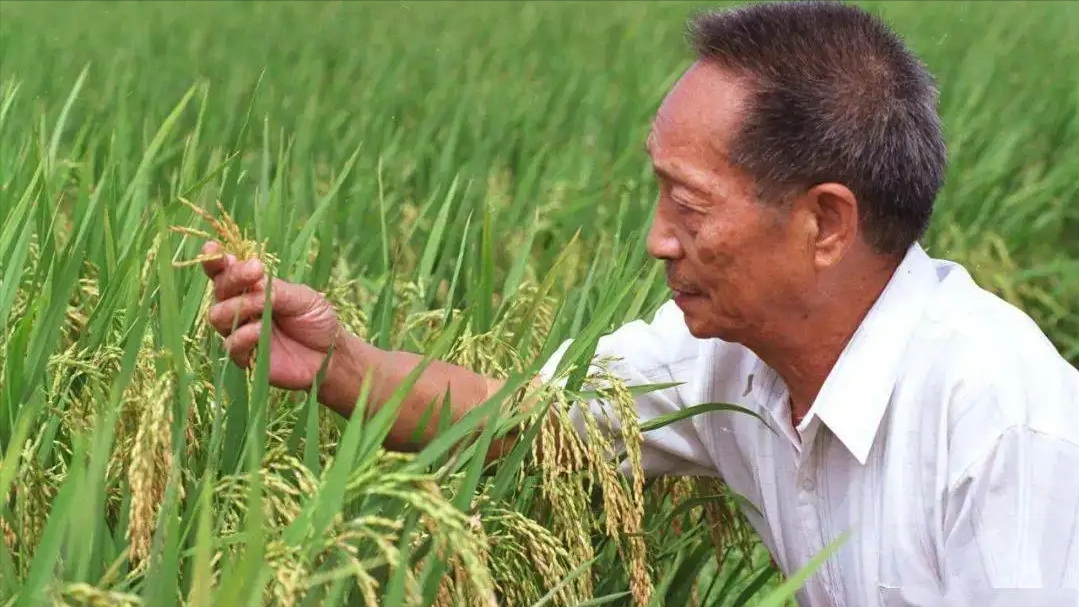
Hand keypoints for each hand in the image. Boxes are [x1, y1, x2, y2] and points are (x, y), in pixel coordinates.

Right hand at [200, 241, 342, 391]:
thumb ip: (277, 290)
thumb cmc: (316, 320)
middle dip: (234, 277)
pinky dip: (242, 336)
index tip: (213, 249)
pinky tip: (258, 330)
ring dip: (237, 307)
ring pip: (217, 316)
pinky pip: (231, 345)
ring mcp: (240, 332)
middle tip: (256, 271)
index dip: (215, 260)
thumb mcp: (303, 298)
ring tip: (262, 305)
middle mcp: (240, 308)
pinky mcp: (245, 357)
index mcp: (252, 288)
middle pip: (220, 290)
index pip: (225, 272)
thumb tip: (253, 283)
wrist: (331, 354)